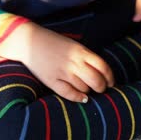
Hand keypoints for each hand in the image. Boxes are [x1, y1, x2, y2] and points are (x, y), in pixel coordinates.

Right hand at [0, 22, 114, 102]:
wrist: (29, 41)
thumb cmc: (53, 43)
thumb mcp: (74, 45)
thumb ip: (87, 57)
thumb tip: (101, 73)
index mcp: (81, 51)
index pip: (103, 67)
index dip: (110, 77)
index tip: (111, 83)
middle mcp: (74, 62)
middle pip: (96, 80)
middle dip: (101, 87)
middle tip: (101, 89)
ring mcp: (62, 72)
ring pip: (84, 88)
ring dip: (88, 91)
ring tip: (87, 89)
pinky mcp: (51, 80)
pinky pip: (69, 93)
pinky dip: (78, 97)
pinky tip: (82, 98)